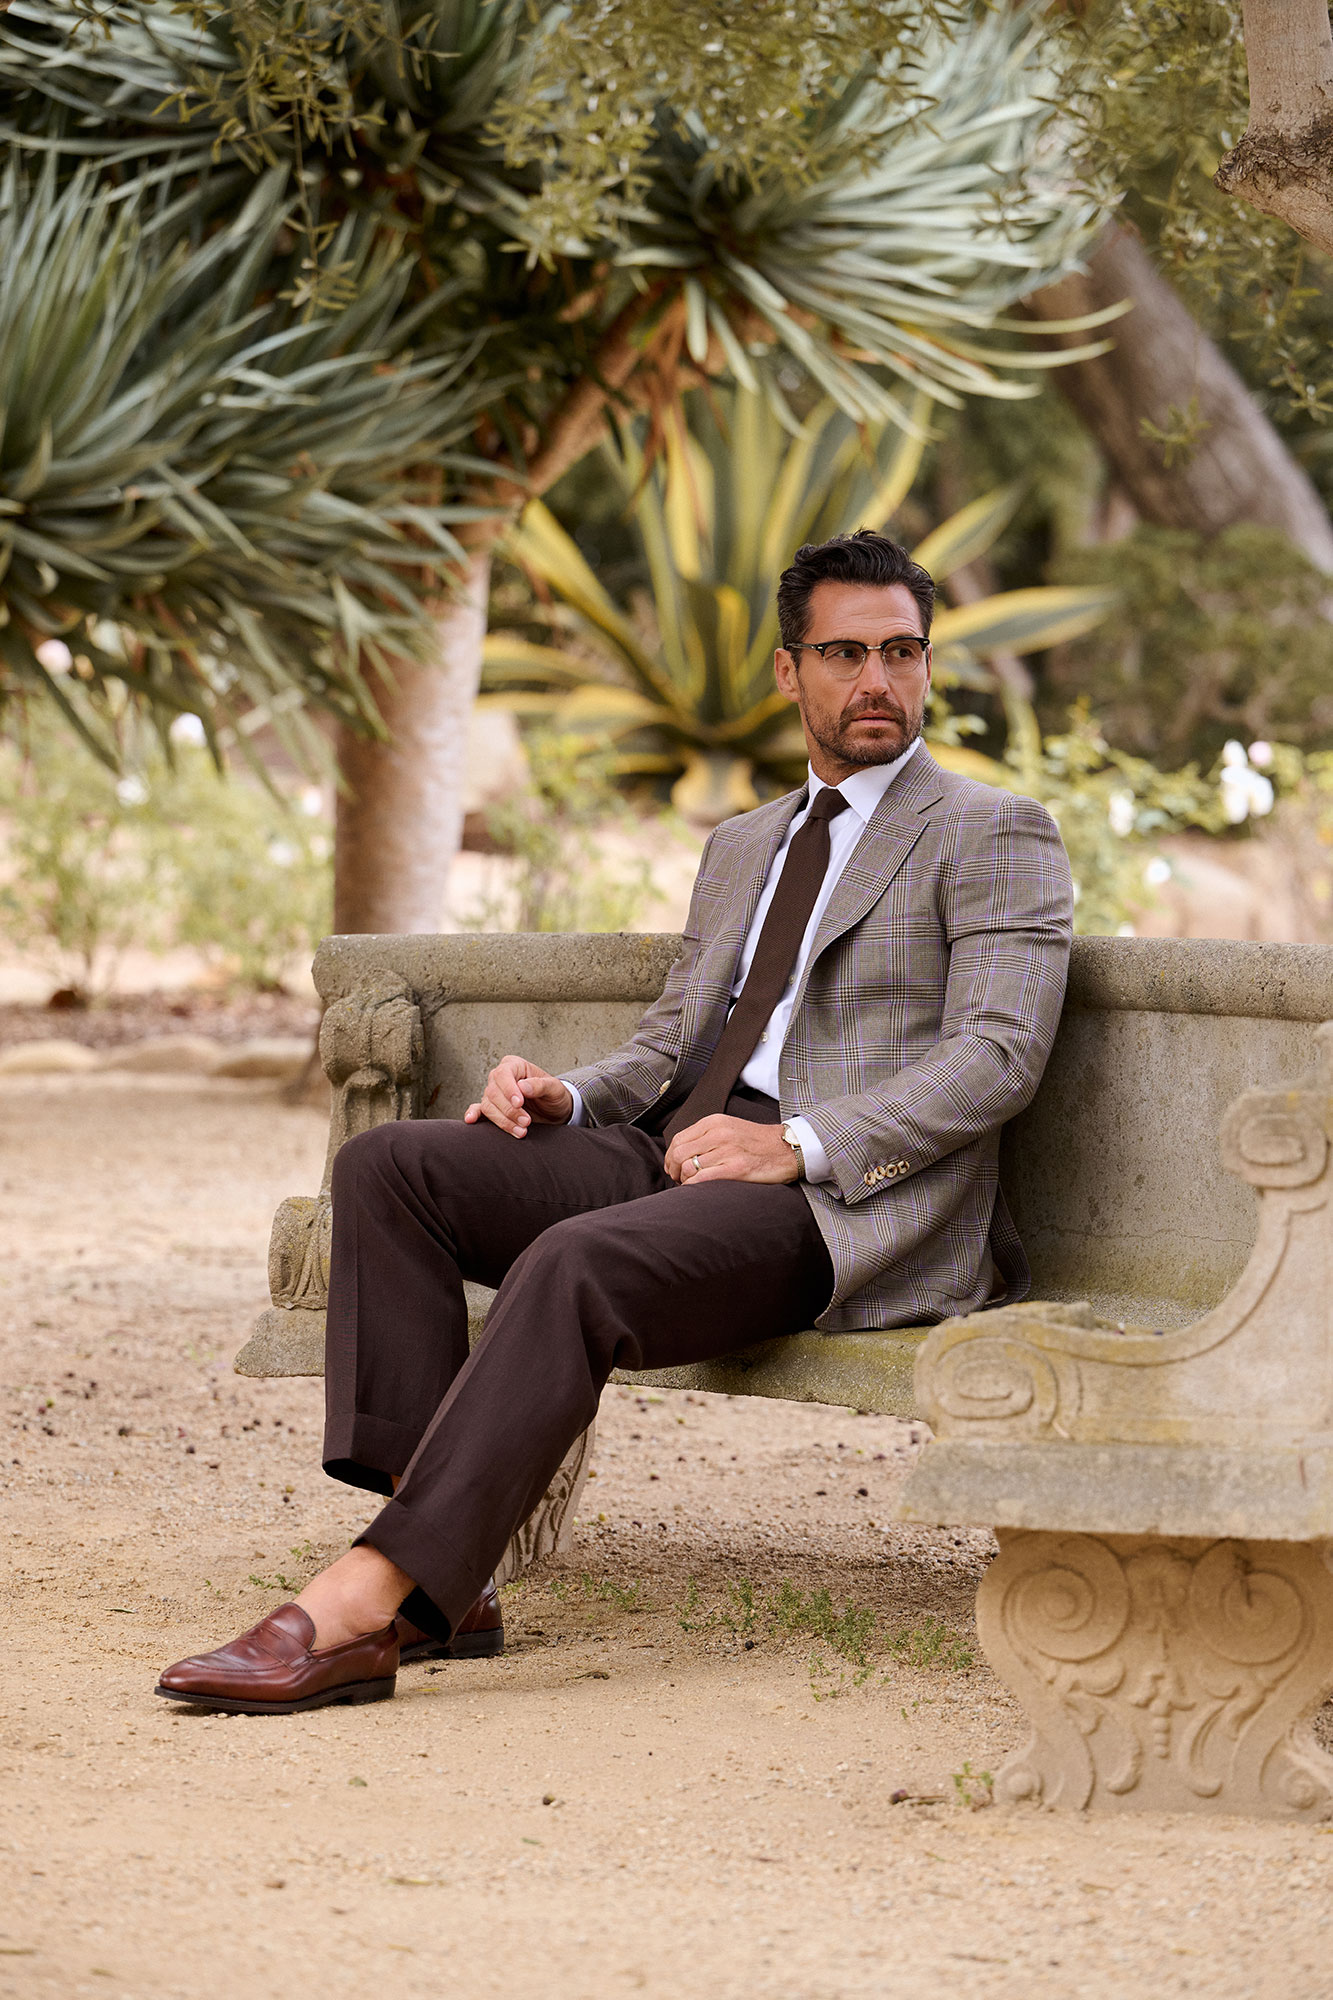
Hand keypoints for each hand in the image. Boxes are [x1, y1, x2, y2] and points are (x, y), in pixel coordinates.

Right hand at [464, 1054, 572, 1136]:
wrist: (554, 1110)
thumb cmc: (554, 1095)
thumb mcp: (554, 1088)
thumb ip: (539, 1085)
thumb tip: (522, 1087)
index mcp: (514, 1066)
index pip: (503, 1074)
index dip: (509, 1089)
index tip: (520, 1103)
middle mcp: (500, 1078)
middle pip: (494, 1092)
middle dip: (510, 1110)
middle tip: (526, 1121)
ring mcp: (494, 1093)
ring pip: (488, 1106)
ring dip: (503, 1121)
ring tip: (521, 1131)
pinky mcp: (492, 1108)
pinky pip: (479, 1110)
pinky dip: (474, 1115)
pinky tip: (471, 1120)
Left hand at [664, 1114, 798, 1186]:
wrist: (788, 1148)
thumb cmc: (758, 1143)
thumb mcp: (729, 1128)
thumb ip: (706, 1136)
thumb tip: (679, 1154)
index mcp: (714, 1122)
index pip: (678, 1139)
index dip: (670, 1157)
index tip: (674, 1168)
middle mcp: (718, 1133)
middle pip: (679, 1154)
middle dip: (674, 1171)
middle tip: (680, 1180)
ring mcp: (727, 1151)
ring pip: (688, 1168)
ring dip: (685, 1181)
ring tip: (692, 1185)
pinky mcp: (736, 1169)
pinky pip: (702, 1180)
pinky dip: (694, 1188)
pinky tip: (698, 1191)